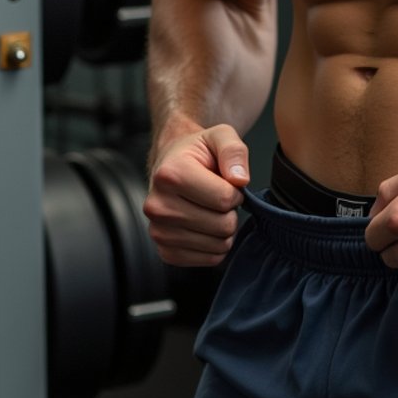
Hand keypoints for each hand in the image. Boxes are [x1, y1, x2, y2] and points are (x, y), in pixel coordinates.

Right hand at [144, 123, 248, 266]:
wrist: (172, 166)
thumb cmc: (199, 153)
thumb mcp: (220, 137)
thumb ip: (234, 151)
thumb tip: (240, 179)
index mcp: (170, 174)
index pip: (224, 199)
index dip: (235, 191)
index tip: (226, 182)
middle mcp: (157, 206)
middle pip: (222, 225)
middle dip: (231, 212)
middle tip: (219, 197)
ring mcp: (158, 232)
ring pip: (218, 246)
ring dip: (224, 229)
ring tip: (212, 210)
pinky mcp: (166, 251)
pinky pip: (209, 260)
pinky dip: (216, 246)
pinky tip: (207, 226)